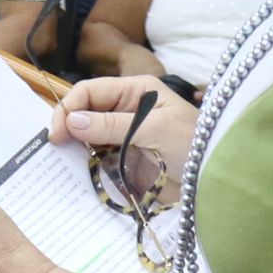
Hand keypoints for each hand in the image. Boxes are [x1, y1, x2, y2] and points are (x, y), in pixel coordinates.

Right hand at [50, 73, 193, 164]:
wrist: (216, 181)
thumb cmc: (193, 144)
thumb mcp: (154, 129)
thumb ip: (112, 125)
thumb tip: (72, 121)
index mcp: (135, 91)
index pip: (91, 91)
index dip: (70, 107)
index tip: (58, 132)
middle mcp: (126, 109)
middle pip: (85, 111)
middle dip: (68, 125)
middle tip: (55, 146)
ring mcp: (124, 135)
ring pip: (87, 135)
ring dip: (74, 145)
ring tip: (61, 159)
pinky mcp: (125, 160)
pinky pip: (97, 158)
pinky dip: (84, 163)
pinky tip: (75, 170)